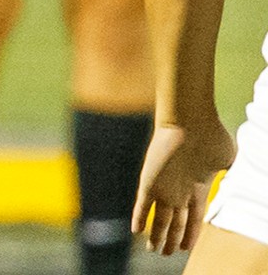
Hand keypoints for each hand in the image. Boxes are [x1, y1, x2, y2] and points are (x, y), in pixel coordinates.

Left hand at [132, 119, 235, 255]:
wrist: (191, 122)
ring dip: (158, 236)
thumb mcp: (228, 160)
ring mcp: (164, 187)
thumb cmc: (212, 137)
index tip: (187, 247)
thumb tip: (238, 180)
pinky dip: (140, 217)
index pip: (194, 217)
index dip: (191, 233)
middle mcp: (180, 190)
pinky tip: (136, 231)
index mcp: (198, 187)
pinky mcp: (150, 181)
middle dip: (172, 239)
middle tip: (166, 254)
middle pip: (175, 222)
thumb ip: (230, 175)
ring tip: (156, 250)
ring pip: (160, 219)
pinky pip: (142, 204)